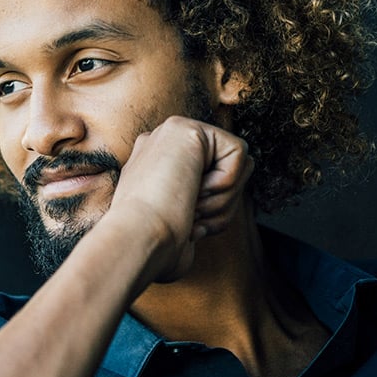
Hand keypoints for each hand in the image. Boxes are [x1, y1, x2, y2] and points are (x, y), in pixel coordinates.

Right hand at [108, 116, 253, 279]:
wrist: (137, 240)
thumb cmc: (152, 247)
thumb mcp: (177, 227)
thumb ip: (194, 210)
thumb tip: (208, 209)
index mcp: (152, 167)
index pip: (206, 180)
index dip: (207, 210)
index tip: (182, 228)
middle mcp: (160, 145)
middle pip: (226, 172)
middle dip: (220, 204)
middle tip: (190, 218)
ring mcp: (171, 134)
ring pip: (236, 164)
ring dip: (224, 197)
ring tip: (190, 208)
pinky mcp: (188, 128)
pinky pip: (238, 153)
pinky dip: (226, 183)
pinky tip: (192, 191)